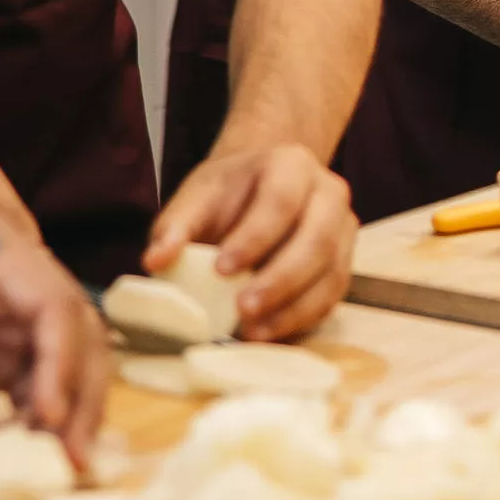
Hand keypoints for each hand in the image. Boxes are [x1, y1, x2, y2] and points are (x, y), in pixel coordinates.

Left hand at [0, 221, 106, 493]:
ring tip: (59, 463)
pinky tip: (30, 452)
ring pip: (65, 361)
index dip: (62, 364)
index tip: (51, 421)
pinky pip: (35, 382)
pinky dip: (38, 417)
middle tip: (74, 458)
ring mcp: (10, 312)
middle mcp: (16, 276)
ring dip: (67, 411)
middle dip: (80, 395)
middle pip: (77, 333)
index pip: (55, 305)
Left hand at [151, 143, 354, 339]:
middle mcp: (328, 193)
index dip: (254, 238)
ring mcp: (343, 230)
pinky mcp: (344, 264)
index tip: (221, 270)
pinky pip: (332, 297)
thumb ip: (174, 227)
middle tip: (242, 310)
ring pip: (331, 273)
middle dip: (280, 280)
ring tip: (253, 331)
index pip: (280, 201)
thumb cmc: (227, 195)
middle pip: (316, 239)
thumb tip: (156, 261)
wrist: (260, 190)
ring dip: (293, 308)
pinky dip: (302, 320)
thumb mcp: (196, 198)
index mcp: (292, 164)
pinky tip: (269, 334)